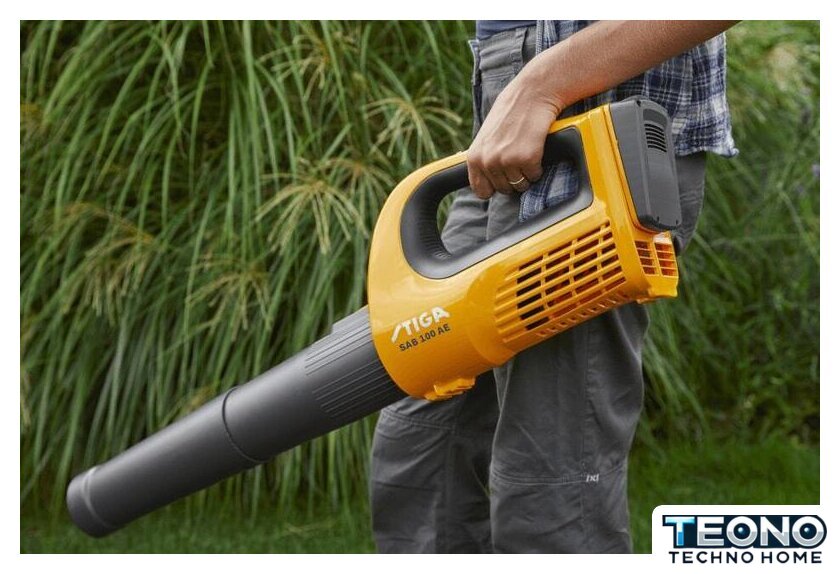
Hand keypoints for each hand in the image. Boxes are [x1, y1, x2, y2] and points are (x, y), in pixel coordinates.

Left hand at [466, 71, 561, 198]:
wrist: (531, 95)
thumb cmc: (510, 114)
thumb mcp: (486, 137)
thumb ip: (483, 159)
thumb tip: (484, 183)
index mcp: (474, 158)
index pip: (481, 191)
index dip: (494, 186)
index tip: (501, 178)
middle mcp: (488, 161)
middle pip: (503, 190)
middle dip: (513, 178)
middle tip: (517, 157)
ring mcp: (507, 161)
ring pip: (520, 185)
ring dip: (526, 173)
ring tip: (526, 151)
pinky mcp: (527, 158)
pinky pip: (534, 176)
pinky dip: (538, 166)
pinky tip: (535, 149)